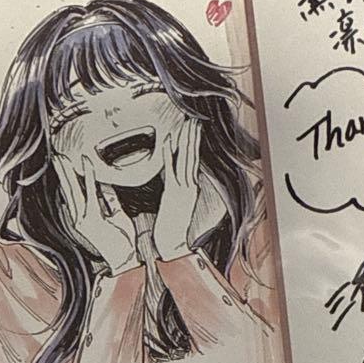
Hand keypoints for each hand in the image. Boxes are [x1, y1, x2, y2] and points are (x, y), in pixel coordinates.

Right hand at [53, 152, 137, 272]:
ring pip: (74, 190)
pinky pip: (90, 193)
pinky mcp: (92, 219)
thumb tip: (106, 185)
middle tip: (57, 156)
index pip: (74, 193)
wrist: (124, 260)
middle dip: (62, 172)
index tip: (64, 164)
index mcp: (84, 217)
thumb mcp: (117, 216)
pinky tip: (86, 166)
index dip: (69, 178)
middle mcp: (80, 218)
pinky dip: (89, 178)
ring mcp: (84, 219)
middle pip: (69, 190)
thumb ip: (110, 200)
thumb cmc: (122, 242)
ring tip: (63, 158)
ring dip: (68, 172)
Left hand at [153, 118, 201, 260]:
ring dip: (186, 140)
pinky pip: (171, 169)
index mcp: (192, 187)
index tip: (195, 127)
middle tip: (193, 119)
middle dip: (193, 136)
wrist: (173, 244)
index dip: (195, 142)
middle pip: (193, 156)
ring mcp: (182, 188)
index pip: (195, 159)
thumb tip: (177, 176)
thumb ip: (179, 189)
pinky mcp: (173, 193)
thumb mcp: (179, 204)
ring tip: (187, 125)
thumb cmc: (173, 226)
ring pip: (186, 159)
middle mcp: (190, 185)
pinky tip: (168, 141)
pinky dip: (170, 154)